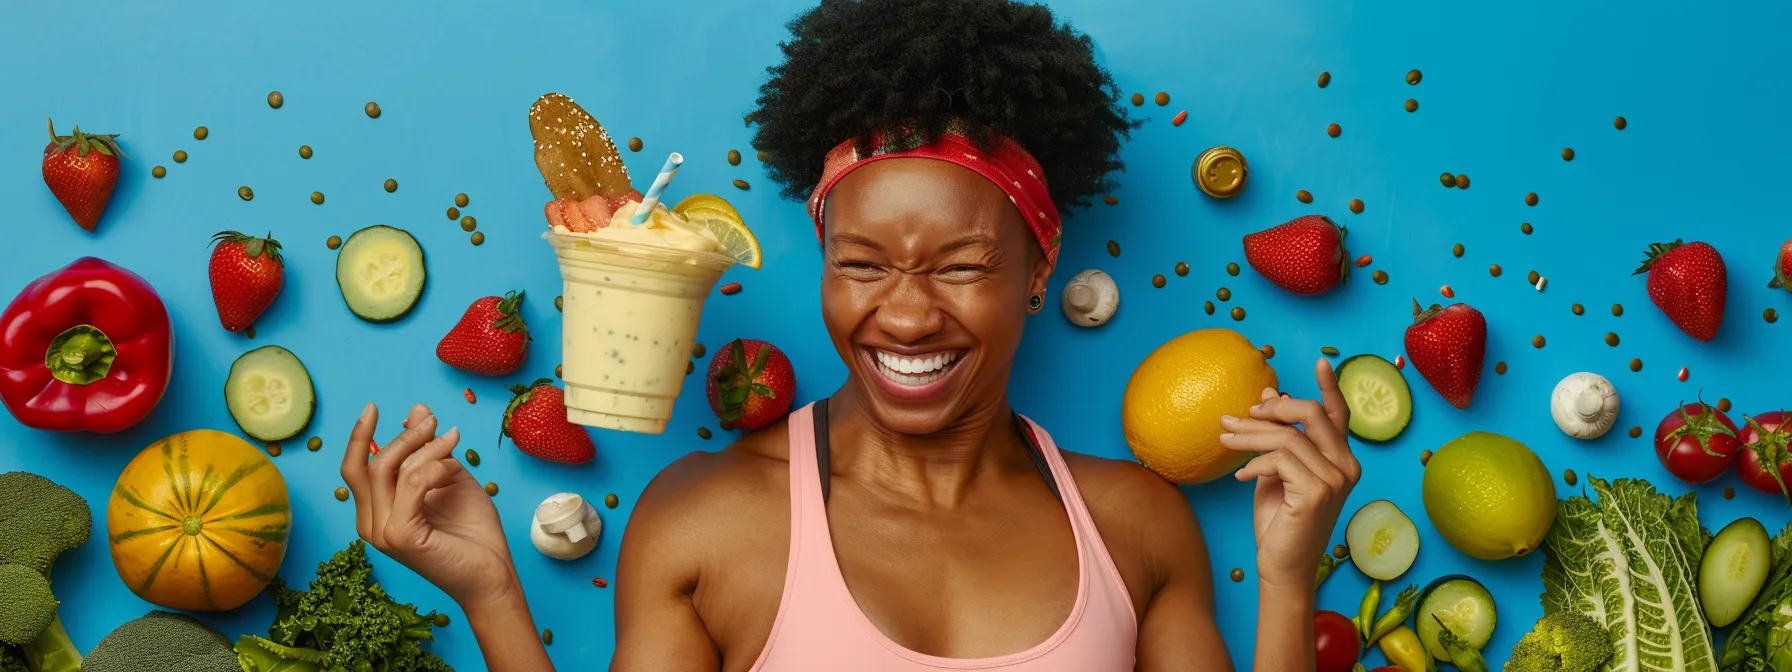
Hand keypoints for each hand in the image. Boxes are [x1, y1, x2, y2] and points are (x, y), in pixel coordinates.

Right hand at [340, 403, 520, 609]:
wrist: (493, 573)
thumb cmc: (472, 531)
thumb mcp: (448, 477)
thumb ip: (428, 448)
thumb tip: (417, 409)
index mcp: (375, 513)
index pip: (354, 469)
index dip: (359, 437)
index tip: (374, 407)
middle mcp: (371, 525)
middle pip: (370, 465)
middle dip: (404, 436)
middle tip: (435, 422)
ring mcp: (383, 533)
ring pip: (391, 471)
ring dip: (426, 448)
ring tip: (454, 441)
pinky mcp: (402, 536)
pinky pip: (412, 484)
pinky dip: (434, 468)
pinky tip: (454, 471)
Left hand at [1218, 358, 1360, 589]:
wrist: (1282, 565)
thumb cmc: (1280, 520)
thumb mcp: (1275, 470)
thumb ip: (1278, 436)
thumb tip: (1269, 396)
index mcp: (1340, 458)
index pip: (1338, 414)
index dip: (1329, 387)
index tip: (1319, 360)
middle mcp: (1347, 465)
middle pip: (1309, 414)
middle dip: (1269, 410)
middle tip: (1237, 417)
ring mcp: (1336, 479)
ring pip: (1287, 436)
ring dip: (1248, 436)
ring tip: (1224, 440)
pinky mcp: (1318, 492)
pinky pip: (1279, 459)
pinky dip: (1254, 463)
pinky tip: (1240, 476)